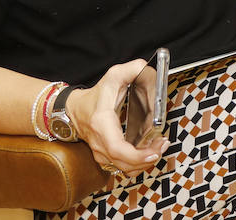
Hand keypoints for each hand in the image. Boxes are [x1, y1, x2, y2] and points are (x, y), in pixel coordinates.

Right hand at [66, 60, 165, 177]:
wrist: (73, 110)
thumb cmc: (94, 96)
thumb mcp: (112, 76)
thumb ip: (130, 69)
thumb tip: (144, 66)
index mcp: (102, 125)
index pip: (117, 148)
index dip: (136, 156)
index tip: (153, 152)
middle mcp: (100, 144)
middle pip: (124, 164)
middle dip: (148, 159)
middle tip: (162, 145)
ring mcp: (101, 153)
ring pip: (124, 169)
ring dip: (144, 163)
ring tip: (158, 148)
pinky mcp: (105, 158)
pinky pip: (122, 167)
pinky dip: (137, 163)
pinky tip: (148, 151)